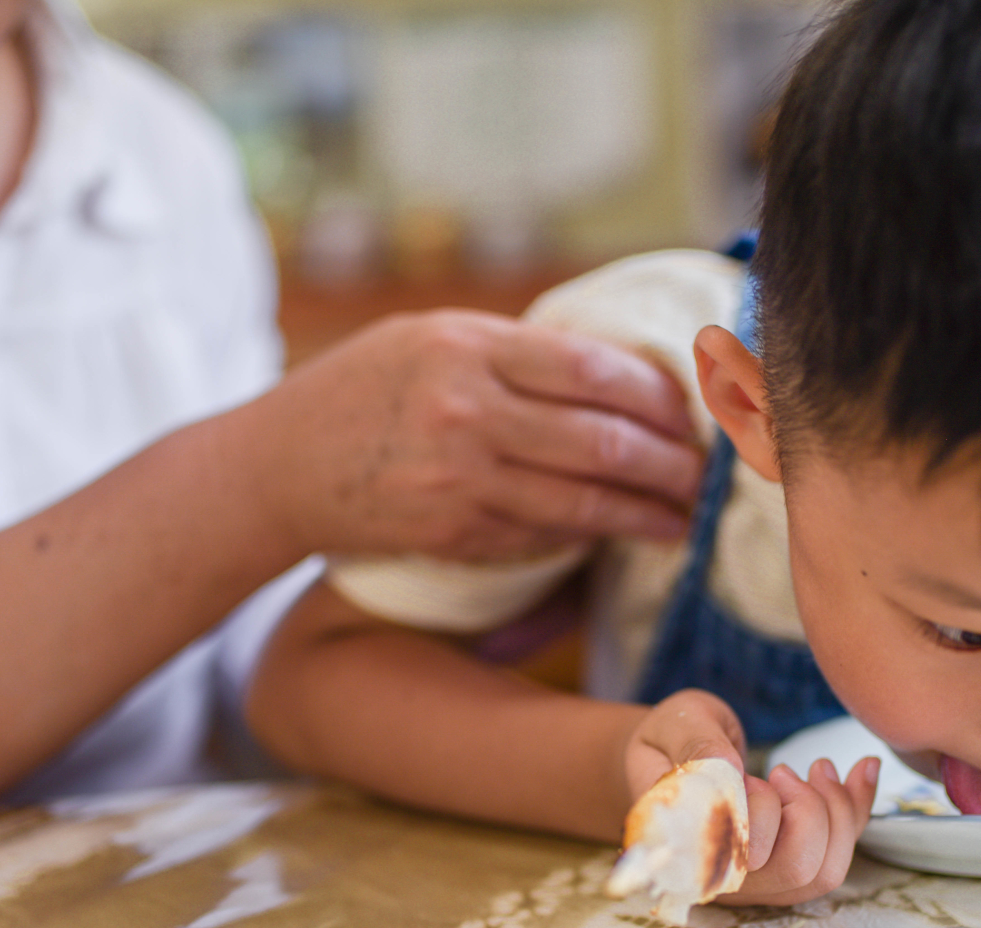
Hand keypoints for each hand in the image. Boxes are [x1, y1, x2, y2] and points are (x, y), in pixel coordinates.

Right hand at [259, 309, 700, 560]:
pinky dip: (588, 537)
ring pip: (583, 502)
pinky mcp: (452, 533)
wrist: (275, 468)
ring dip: (645, 514)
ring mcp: (459, 479)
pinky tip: (618, 534)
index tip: (689, 412)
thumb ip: (511, 352)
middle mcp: (467, 411)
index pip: (595, 370)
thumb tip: (615, 371)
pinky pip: (541, 536)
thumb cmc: (359, 392)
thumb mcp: (426, 338)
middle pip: (603, 441)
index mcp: (468, 347)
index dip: (657, 396)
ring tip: (682, 518)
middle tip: (706, 475)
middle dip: (669, 463)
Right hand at [627, 689, 879, 903]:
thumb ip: (697, 743)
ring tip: (819, 768)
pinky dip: (861, 806)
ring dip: (839, 810)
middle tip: (784, 771)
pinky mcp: (792, 864)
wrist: (669, 758)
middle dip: (810, 809)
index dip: (762, 811)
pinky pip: (843, 850)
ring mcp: (762, 880)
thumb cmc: (669, 741)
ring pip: (827, 870)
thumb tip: (730, 769)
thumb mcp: (675, 725)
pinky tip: (864, 767)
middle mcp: (728, 879)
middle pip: (798, 870)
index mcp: (688, 852)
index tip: (748, 773)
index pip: (747, 858)